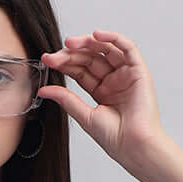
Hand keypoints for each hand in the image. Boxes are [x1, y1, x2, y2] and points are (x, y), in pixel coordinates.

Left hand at [38, 29, 163, 169]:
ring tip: (70, 43)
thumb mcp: (84, 115)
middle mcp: (114, 80)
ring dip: (88, 42)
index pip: (80, 71)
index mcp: (101, 91)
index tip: (48, 61)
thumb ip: (65, 99)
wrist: (133, 146)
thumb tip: (43, 90)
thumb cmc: (114, 137)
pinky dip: (113, 38)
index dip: (64, 63)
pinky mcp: (139, 71)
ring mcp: (126, 74)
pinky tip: (96, 35)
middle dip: (72, 53)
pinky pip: (128, 48)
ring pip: (106, 49)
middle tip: (56, 53)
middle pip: (91, 58)